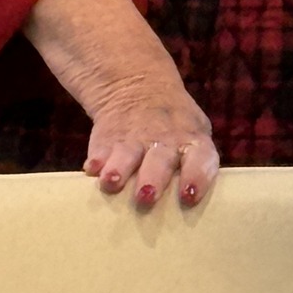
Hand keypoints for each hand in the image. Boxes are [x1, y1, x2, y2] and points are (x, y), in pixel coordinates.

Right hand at [82, 62, 220, 210]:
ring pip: (127, 155)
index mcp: (192, 141)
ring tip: (112, 182)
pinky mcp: (108, 139)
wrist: (139, 87)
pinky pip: (101, 150)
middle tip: (146, 196)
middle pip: (160, 161)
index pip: (200, 159)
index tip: (188, 196)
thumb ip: (194, 166)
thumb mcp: (194, 135)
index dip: (196, 177)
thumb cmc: (176, 130)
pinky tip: (92, 169)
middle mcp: (165, 141)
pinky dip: (97, 160)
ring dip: (120, 169)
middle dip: (153, 179)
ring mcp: (134, 139)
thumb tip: (187, 205)